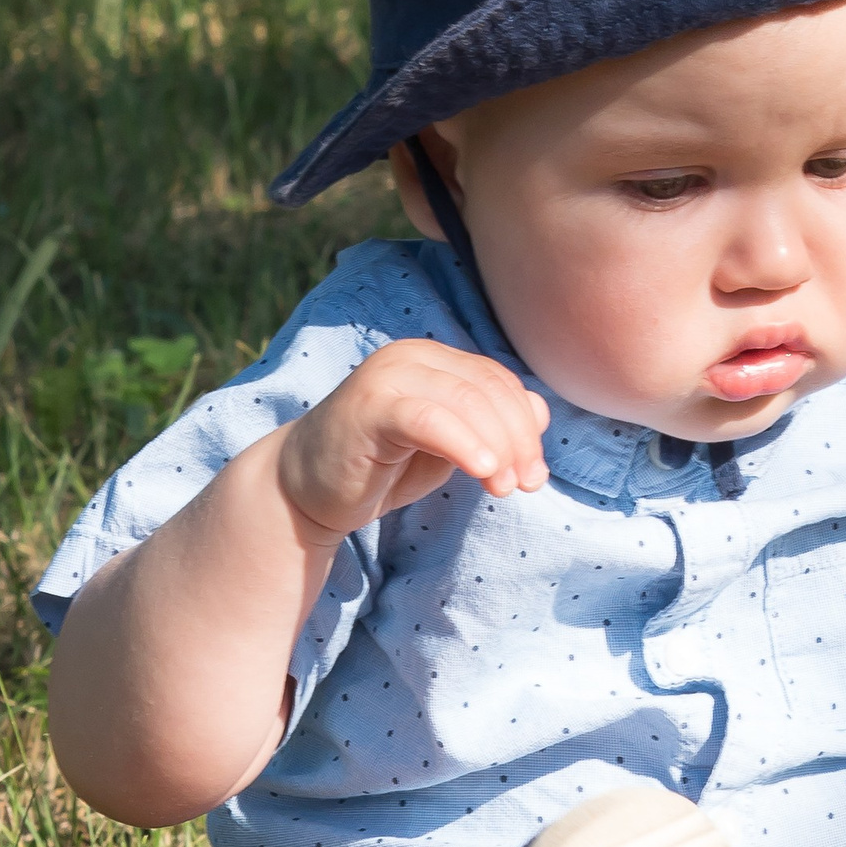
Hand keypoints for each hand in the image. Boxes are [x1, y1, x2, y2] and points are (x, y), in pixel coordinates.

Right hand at [273, 339, 550, 544]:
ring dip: (498, 447)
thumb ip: (488, 425)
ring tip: (505, 488)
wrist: (305, 490)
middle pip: (488, 389)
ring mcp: (388, 375)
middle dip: (518, 440)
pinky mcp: (369, 405)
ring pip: (466, 401)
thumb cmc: (378, 467)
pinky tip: (484, 472)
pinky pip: (430, 419)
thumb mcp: (446, 447)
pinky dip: (464, 444)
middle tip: (528, 485)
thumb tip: (541, 409)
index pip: (498, 382)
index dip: (526, 426)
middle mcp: (411, 356)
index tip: (536, 475)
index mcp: (433, 359)